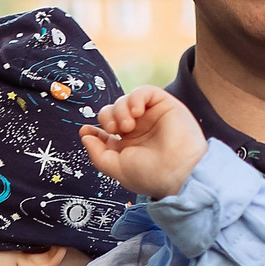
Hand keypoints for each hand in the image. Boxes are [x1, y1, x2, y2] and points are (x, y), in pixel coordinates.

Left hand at [79, 86, 205, 198]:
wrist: (179, 171)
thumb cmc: (150, 174)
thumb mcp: (116, 168)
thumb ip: (97, 153)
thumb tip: (85, 136)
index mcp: (128, 146)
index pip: (106, 132)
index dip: (94, 129)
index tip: (86, 131)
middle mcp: (139, 130)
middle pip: (112, 112)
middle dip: (106, 117)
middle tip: (113, 130)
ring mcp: (151, 117)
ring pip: (125, 100)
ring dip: (120, 110)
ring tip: (127, 126)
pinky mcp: (165, 105)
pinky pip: (144, 91)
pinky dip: (135, 98)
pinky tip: (136, 112)